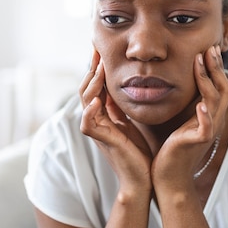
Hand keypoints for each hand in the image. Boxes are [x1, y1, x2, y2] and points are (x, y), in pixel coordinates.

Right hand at [79, 50, 152, 192]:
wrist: (142, 177)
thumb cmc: (138, 151)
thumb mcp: (129, 121)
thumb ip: (120, 106)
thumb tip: (121, 85)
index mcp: (103, 114)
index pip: (96, 85)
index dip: (97, 67)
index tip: (101, 49)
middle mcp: (96, 120)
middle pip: (86, 89)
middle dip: (92, 69)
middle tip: (97, 50)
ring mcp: (97, 130)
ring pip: (85, 102)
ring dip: (92, 84)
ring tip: (98, 68)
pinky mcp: (102, 142)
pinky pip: (88, 125)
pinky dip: (90, 113)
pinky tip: (95, 102)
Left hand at [152, 46, 227, 189]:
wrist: (169, 176)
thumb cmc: (172, 147)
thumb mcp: (181, 119)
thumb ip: (186, 103)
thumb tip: (177, 80)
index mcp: (210, 114)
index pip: (219, 85)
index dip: (215, 67)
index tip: (208, 48)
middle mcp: (213, 120)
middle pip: (222, 88)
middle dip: (215, 67)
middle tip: (209, 48)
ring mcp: (207, 131)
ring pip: (214, 101)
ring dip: (207, 80)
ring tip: (200, 62)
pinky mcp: (197, 142)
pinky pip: (206, 127)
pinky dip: (205, 116)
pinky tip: (200, 105)